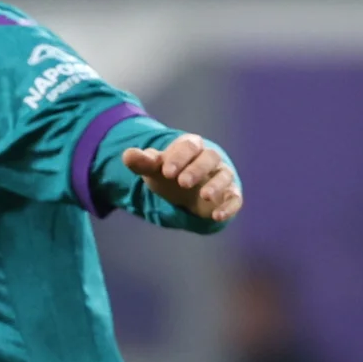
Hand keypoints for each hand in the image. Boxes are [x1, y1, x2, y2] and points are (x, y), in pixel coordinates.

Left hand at [122, 133, 243, 225]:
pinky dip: (229, 206)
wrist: (186, 190)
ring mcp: (222, 176)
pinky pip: (235, 198)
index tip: (166, 172)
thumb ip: (143, 162)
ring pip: (224, 175)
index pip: (189, 145)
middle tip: (182, 183)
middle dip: (196, 169)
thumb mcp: (154, 169)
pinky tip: (217, 216)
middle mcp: (210, 158)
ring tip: (204, 196)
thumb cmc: (170, 174)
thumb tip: (127, 155)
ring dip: (216, 185)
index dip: (178, 157)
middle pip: (209, 157)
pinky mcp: (230, 194)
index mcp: (191, 146)